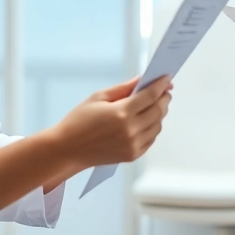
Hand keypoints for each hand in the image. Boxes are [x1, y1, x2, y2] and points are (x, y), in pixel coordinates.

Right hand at [55, 75, 172, 168]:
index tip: (166, 78)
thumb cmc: (79, 121)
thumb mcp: (99, 97)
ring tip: (154, 105)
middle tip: (164, 90)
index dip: (161, 85)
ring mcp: (133, 145)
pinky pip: (151, 139)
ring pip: (157, 126)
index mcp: (122, 113)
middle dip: (164, 98)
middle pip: (158, 111)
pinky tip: (146, 120)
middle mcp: (131, 130)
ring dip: (160, 113)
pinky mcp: (132, 155)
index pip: (151, 96)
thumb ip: (124, 88)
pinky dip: (153, 128)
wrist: (67, 149)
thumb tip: (143, 78)